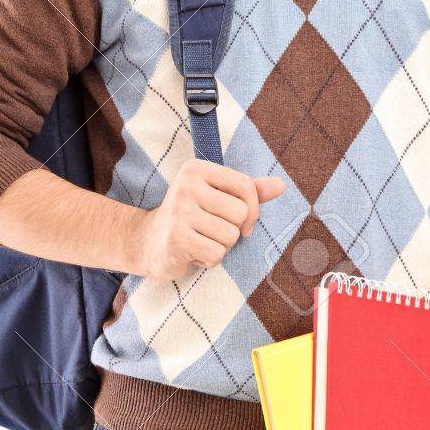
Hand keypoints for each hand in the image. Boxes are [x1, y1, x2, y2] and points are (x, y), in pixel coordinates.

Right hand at [131, 159, 284, 279]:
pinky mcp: (176, 238)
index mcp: (197, 169)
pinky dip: (210, 260)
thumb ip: (248, 190)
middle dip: (233, 230)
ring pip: (230, 236)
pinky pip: (216, 254)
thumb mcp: (217, 197)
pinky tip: (193, 253)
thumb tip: (281, 185)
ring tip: (201, 240)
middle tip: (210, 231)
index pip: (246, 186)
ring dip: (221, 246)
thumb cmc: (190, 217)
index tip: (243, 222)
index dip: (253, 209)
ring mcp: (179, 211)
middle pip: (241, 212)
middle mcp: (186, 185)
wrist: (149, 242)